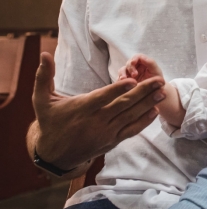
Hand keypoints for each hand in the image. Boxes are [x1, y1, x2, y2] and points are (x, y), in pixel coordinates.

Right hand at [32, 53, 164, 170]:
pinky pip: (131, 131)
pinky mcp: (112, 141)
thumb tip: (43, 53)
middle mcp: (96, 121)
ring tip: (162, 92)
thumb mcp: (42, 99)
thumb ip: (44, 76)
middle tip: (159, 80)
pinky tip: (155, 111)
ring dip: (148, 104)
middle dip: (143, 92)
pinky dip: (143, 121)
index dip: (117, 89)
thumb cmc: (50, 122)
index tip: (133, 80)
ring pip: (130, 117)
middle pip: (123, 105)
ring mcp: (106, 132)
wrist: (54, 155)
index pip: (102, 98)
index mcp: (81, 109)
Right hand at [118, 54, 163, 82]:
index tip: (133, 62)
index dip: (134, 59)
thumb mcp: (156, 72)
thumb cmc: (157, 81)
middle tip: (134, 75)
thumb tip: (142, 57)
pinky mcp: (125, 82)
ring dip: (122, 74)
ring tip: (124, 79)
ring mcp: (129, 75)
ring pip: (122, 71)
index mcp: (143, 63)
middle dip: (129, 68)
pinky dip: (120, 81)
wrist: (155, 93)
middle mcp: (135, 67)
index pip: (137, 57)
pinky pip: (120, 80)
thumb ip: (151, 63)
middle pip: (128, 63)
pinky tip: (122, 85)